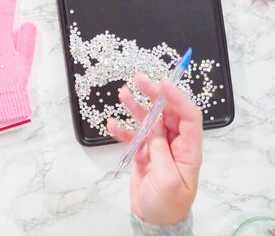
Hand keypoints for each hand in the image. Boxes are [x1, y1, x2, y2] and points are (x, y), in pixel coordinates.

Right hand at [108, 73, 202, 225]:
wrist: (155, 219)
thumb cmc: (168, 203)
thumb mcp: (168, 179)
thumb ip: (161, 152)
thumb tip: (154, 128)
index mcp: (188, 149)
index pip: (187, 116)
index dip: (177, 98)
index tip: (162, 84)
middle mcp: (174, 143)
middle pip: (167, 112)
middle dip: (155, 94)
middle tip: (140, 79)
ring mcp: (157, 147)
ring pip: (148, 120)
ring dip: (136, 107)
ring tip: (123, 93)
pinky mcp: (143, 152)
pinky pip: (133, 135)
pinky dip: (122, 129)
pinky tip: (112, 124)